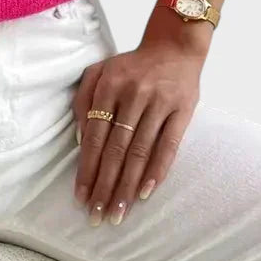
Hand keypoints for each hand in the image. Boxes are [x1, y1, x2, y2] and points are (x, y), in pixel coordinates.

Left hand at [71, 21, 206, 224]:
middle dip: (105, 185)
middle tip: (97, 215)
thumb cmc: (131, 65)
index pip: (94, 136)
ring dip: (128, 186)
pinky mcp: (182, 110)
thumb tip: (78, 140)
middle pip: (115, 149)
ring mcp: (158, 103)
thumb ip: (82, 100)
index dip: (87, 168)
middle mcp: (132, 95)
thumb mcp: (99, 71)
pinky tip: (146, 193)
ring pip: (140, 152)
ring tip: (118, 212)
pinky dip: (157, 171)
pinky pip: (169, 146)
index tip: (81, 196)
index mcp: (108, 86)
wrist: (174, 46)